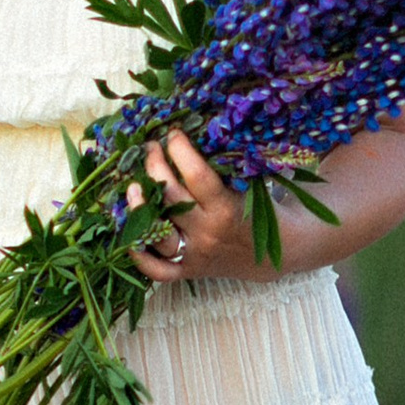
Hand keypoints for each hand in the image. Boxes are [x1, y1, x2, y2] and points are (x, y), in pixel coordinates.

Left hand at [128, 128, 259, 285]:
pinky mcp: (187, 271)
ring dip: (139, 206)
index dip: (180, 149)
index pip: (196, 175)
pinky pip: (156, 270)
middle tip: (151, 149)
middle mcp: (207, 233)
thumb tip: (188, 137)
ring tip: (133, 185)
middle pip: (171, 198)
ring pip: (157, 232)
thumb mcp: (251, 187)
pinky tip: (130, 232)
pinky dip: (138, 255)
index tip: (173, 133)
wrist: (275, 255)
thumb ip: (223, 169)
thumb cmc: (262, 212)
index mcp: (227, 209)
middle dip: (155, 165)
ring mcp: (194, 254)